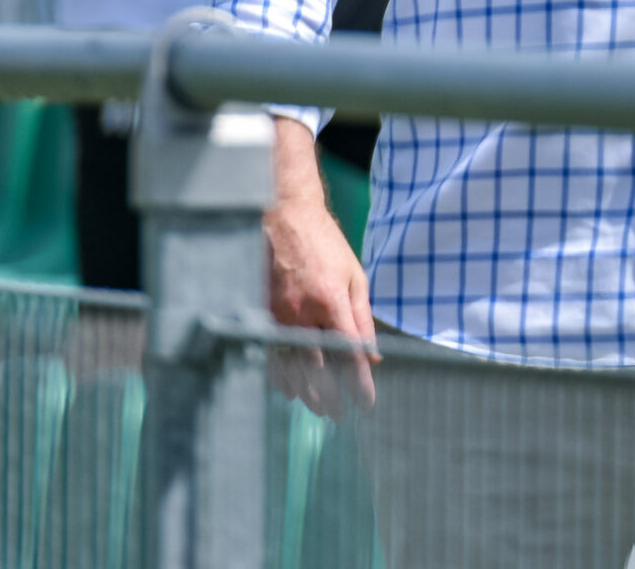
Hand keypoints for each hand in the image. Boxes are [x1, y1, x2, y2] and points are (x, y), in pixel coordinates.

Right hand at [262, 193, 377, 416]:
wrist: (286, 219)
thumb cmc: (327, 246)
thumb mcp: (355, 277)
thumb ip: (362, 319)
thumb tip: (372, 356)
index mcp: (333, 302)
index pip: (349, 354)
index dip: (358, 383)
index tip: (365, 403)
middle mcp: (304, 313)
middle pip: (318, 369)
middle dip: (329, 396)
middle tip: (338, 415)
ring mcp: (278, 315)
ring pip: (292, 366)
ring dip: (305, 392)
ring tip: (317, 408)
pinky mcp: (261, 313)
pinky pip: (271, 353)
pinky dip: (281, 375)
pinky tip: (289, 389)